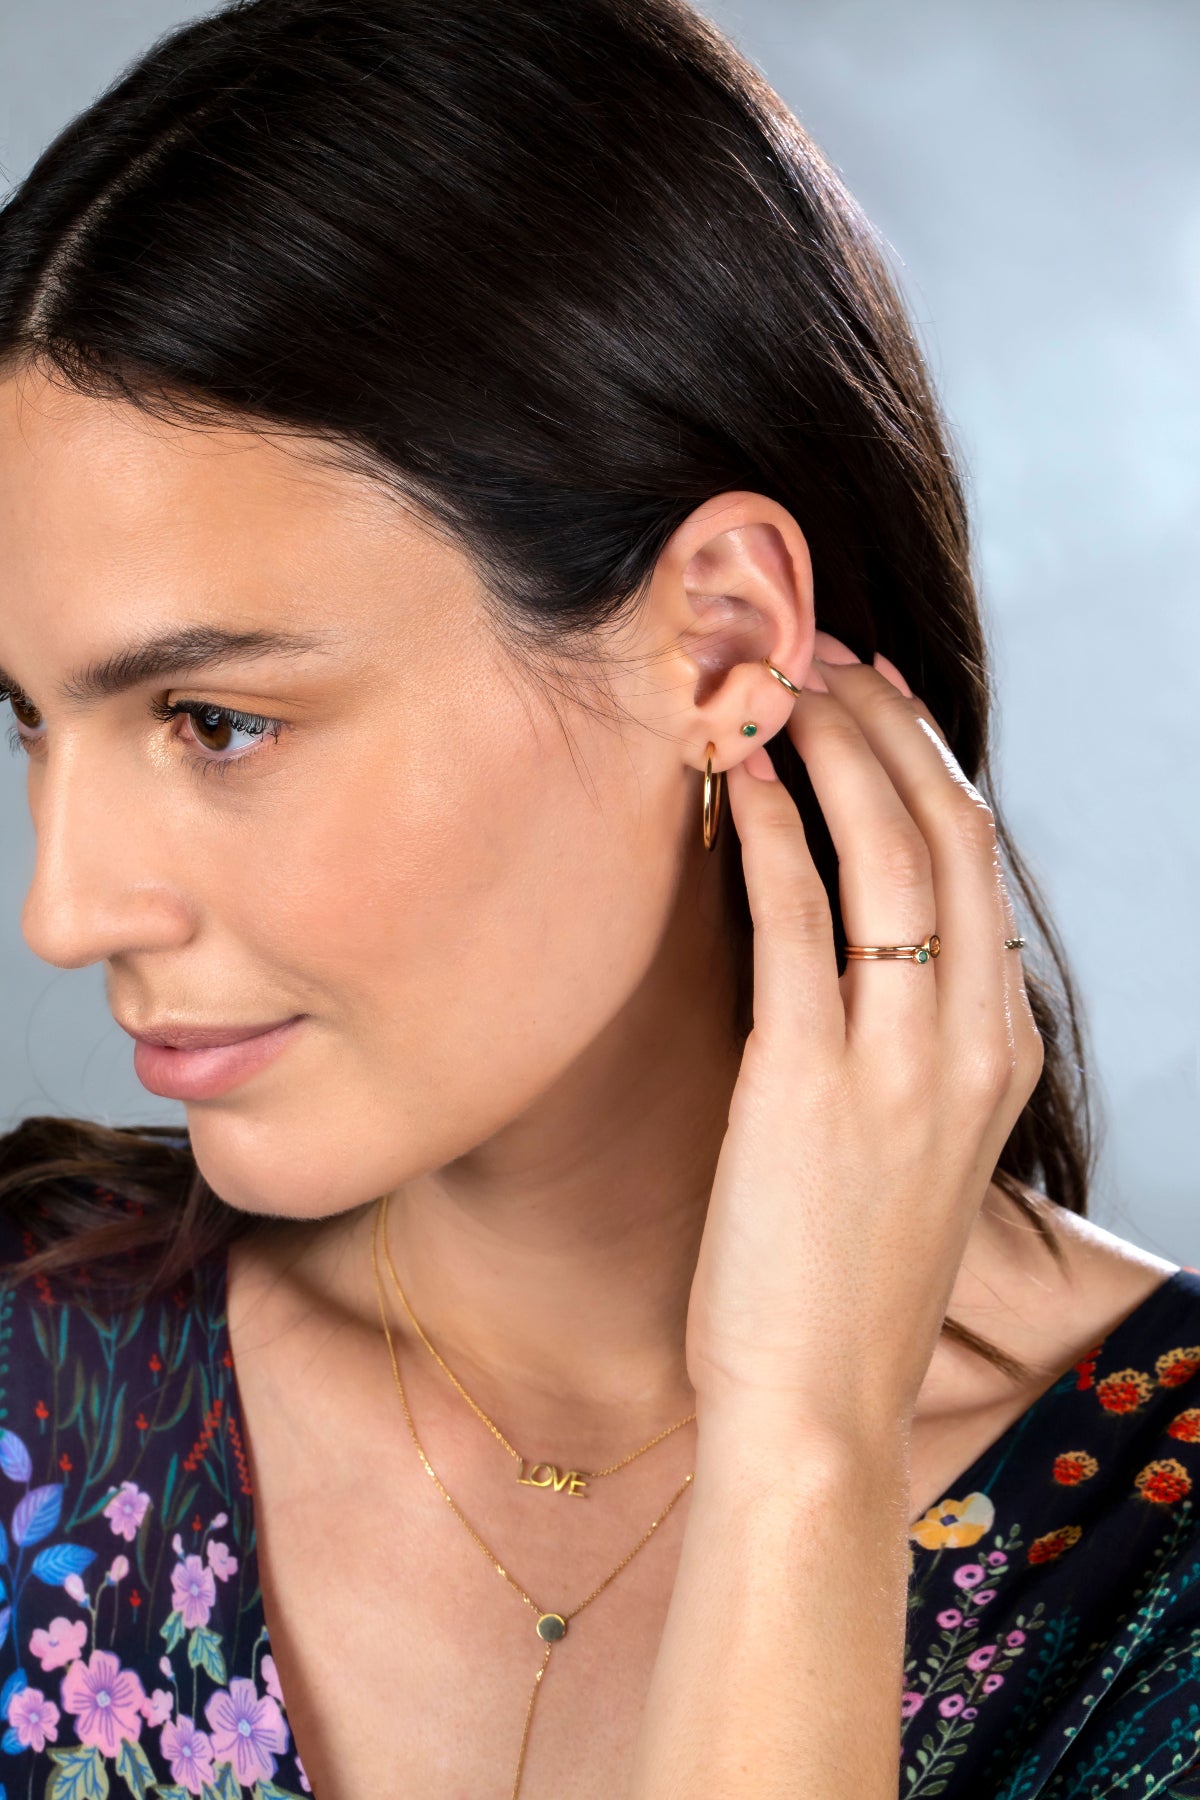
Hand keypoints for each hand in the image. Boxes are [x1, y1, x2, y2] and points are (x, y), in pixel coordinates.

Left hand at [684, 638, 1044, 1437]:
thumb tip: (837, 929)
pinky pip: (795, 923)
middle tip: (814, 653)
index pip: (976, 863)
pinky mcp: (809, 1086)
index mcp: (997, 1050)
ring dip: (827, 750)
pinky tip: (723, 780)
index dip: (922, 759)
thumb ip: (895, 1036)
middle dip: (883, 723)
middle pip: (946, 832)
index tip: (865, 695)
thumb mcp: (905, 1142)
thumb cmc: (840, 1275)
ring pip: (885, 855)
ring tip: (770, 683)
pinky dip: (763, 836)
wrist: (817, 1405)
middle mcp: (968, 1041)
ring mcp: (898, 1063)